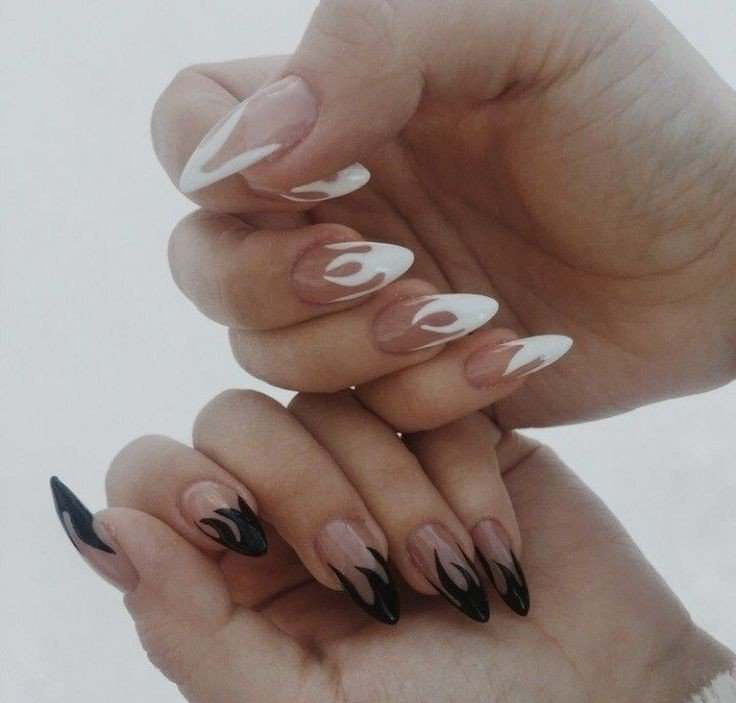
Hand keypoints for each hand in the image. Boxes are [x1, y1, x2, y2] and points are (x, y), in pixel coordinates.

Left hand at [50, 391, 732, 702]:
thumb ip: (190, 638)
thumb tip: (106, 531)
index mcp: (232, 582)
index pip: (151, 478)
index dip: (183, 488)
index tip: (243, 535)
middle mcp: (287, 508)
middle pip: (236, 420)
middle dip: (308, 495)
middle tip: (377, 578)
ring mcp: (367, 460)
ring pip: (331, 401)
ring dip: (398, 494)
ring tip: (456, 577)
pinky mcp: (442, 429)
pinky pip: (421, 393)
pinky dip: (460, 473)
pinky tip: (500, 544)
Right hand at [152, 0, 735, 430]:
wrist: (721, 254)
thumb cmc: (642, 124)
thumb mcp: (528, 25)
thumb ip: (375, 41)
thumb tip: (252, 148)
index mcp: (342, 109)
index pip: (190, 128)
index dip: (219, 163)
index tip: (336, 174)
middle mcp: (334, 211)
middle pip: (206, 266)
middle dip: (278, 285)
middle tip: (383, 266)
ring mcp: (364, 307)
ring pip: (269, 357)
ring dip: (354, 348)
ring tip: (463, 313)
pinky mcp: (409, 384)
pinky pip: (364, 416)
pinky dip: (430, 396)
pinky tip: (514, 353)